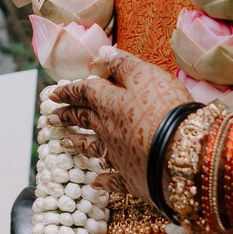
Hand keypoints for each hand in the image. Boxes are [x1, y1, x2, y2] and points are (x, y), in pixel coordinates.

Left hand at [51, 48, 191, 202]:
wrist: (181, 151)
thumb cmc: (165, 107)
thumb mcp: (146, 75)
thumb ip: (124, 64)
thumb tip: (102, 51)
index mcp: (109, 102)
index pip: (84, 92)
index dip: (69, 90)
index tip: (53, 93)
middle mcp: (108, 129)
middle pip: (83, 119)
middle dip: (67, 115)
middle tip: (51, 116)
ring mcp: (118, 155)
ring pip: (92, 147)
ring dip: (78, 143)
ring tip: (64, 142)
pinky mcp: (131, 177)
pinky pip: (113, 179)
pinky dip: (104, 180)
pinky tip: (96, 182)